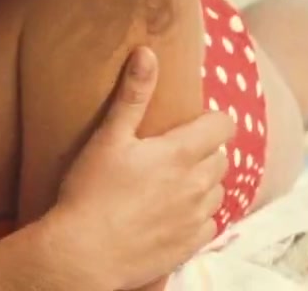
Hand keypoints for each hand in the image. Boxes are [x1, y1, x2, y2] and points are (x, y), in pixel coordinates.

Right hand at [46, 46, 234, 289]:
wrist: (84, 253)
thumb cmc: (90, 192)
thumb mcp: (108, 138)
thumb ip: (132, 96)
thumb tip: (147, 54)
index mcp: (180, 153)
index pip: (223, 126)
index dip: (211, 120)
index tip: (191, 123)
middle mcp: (197, 185)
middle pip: (221, 157)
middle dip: (204, 151)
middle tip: (172, 153)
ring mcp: (197, 218)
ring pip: (218, 191)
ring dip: (203, 183)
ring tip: (172, 184)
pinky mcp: (191, 245)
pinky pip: (210, 224)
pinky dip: (197, 216)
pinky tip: (171, 215)